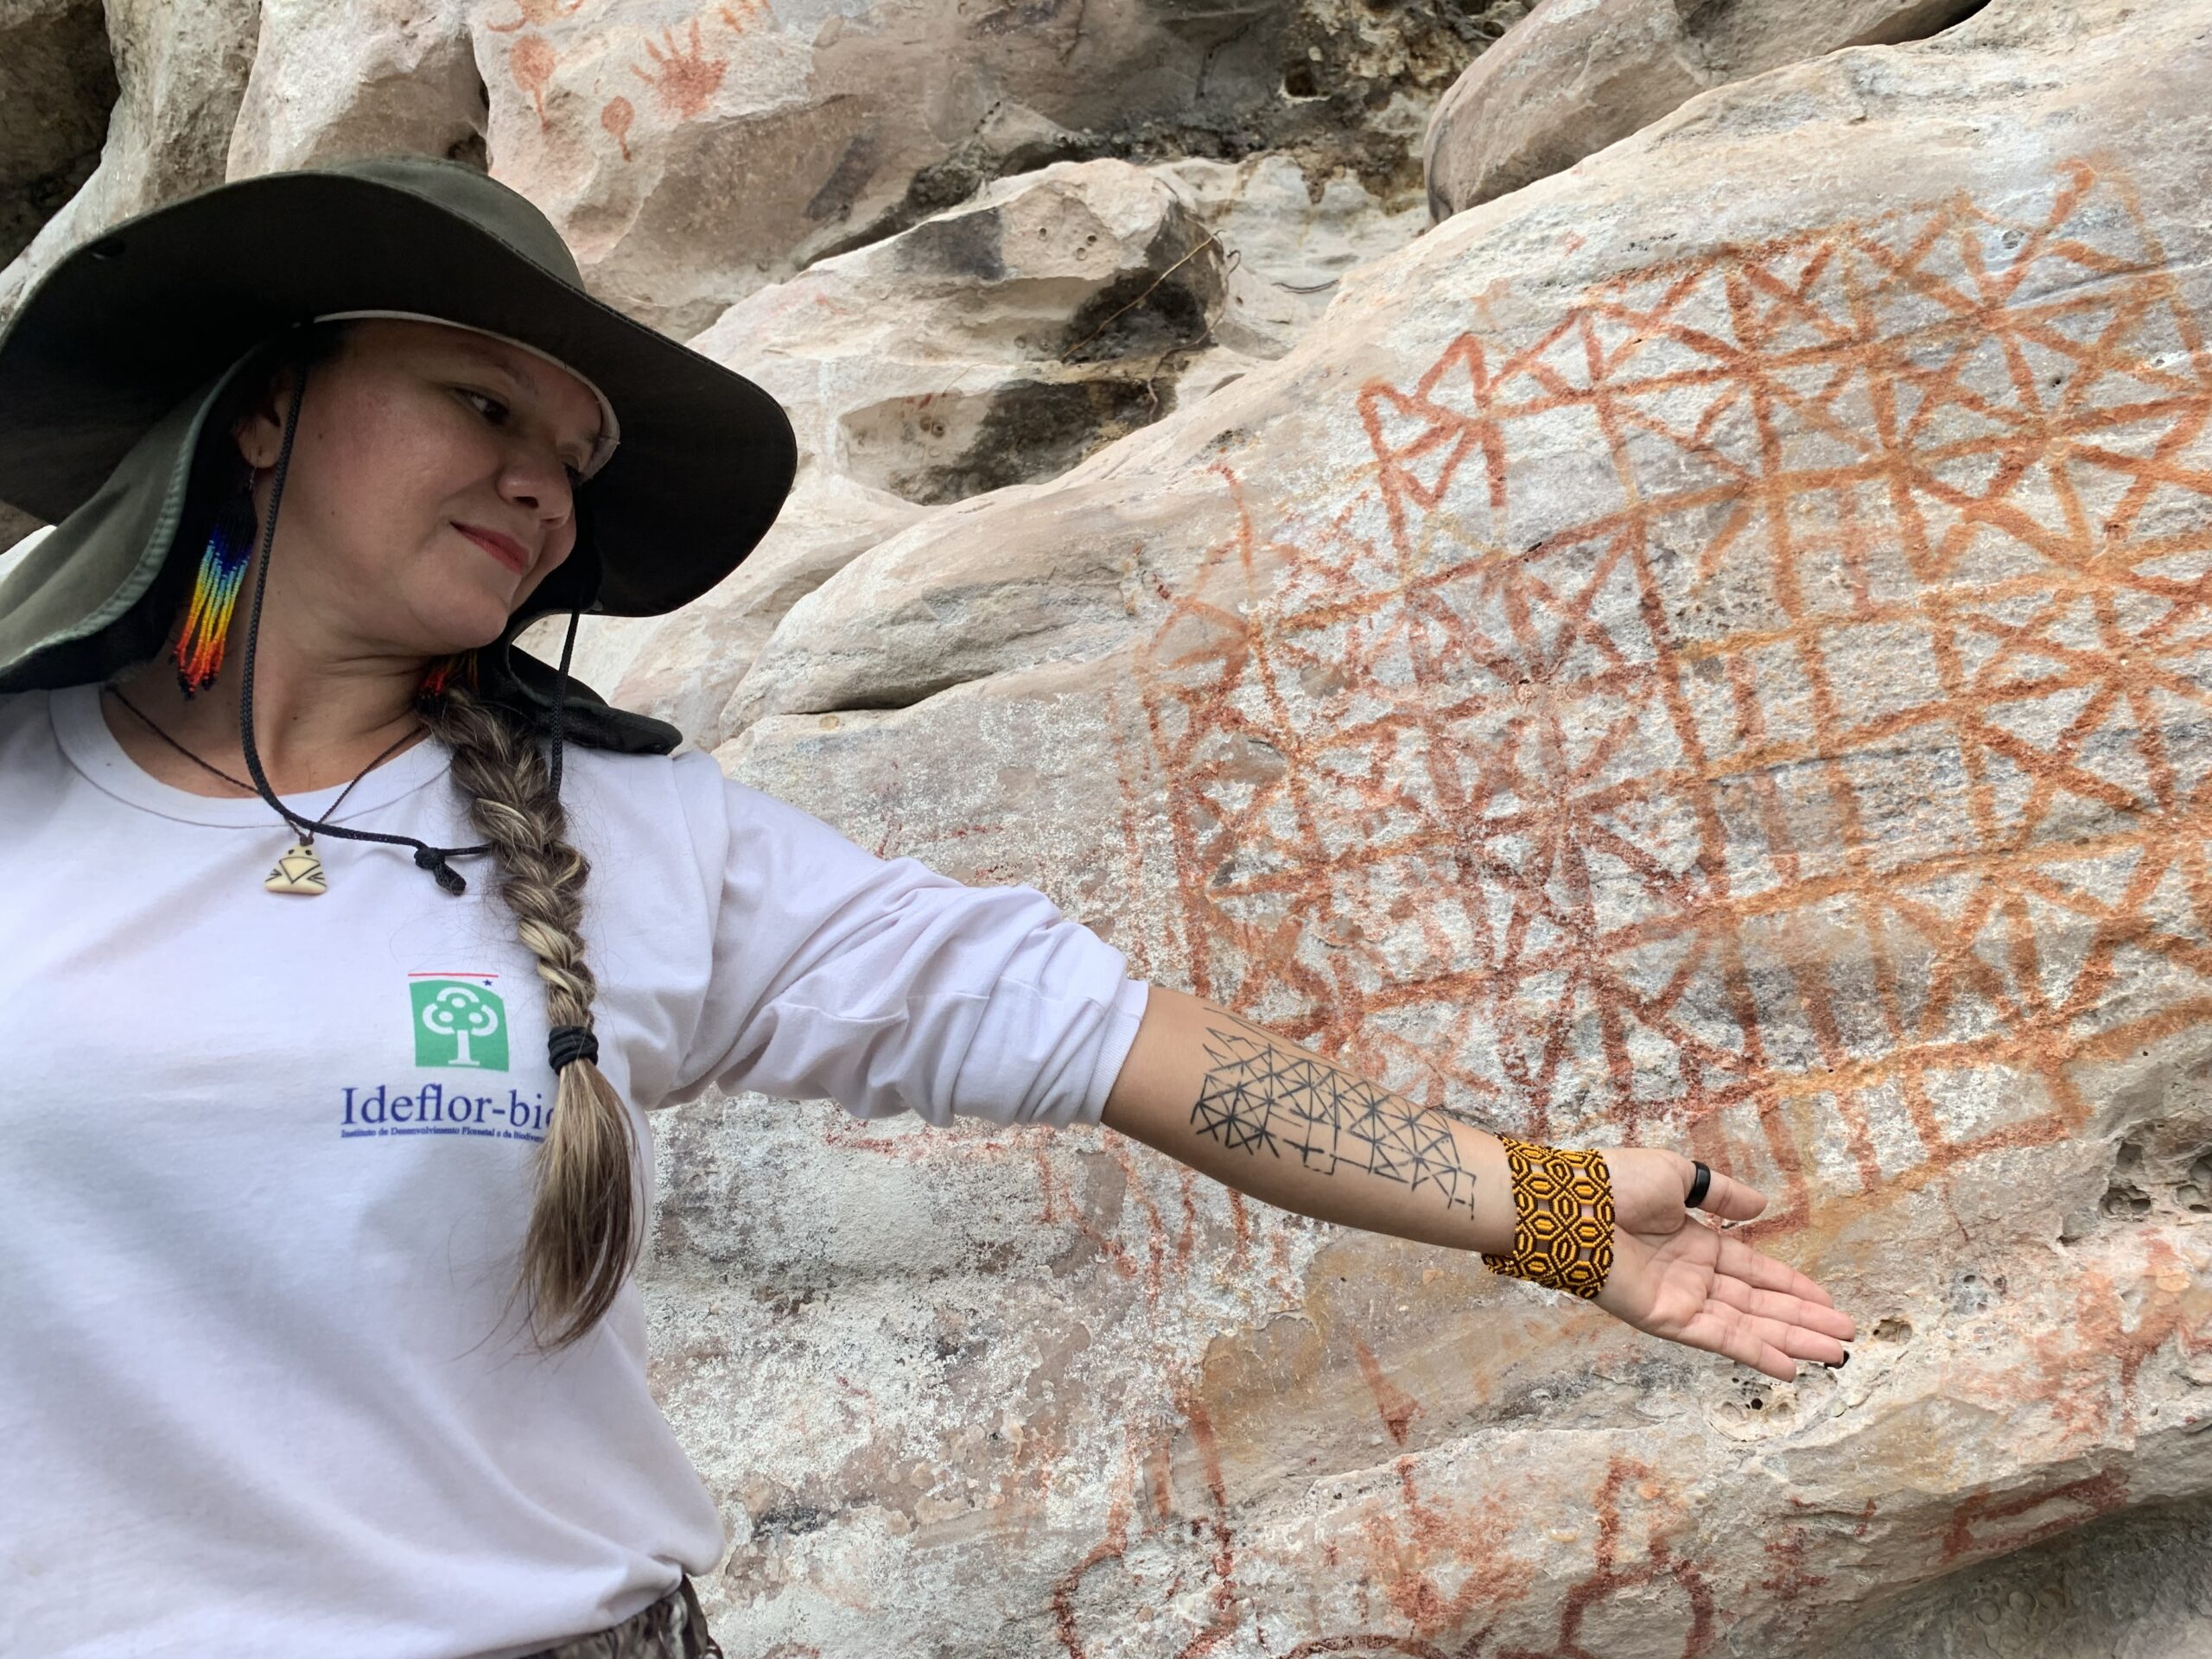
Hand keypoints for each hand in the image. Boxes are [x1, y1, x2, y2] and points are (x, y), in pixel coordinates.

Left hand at [1591, 1148, 1854, 1380]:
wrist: (1570, 1205)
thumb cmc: (1615, 1183)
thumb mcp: (1677, 1175)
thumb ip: (1719, 1194)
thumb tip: (1761, 1205)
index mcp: (1694, 1242)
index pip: (1753, 1270)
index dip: (1791, 1286)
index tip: (1828, 1300)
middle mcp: (1692, 1276)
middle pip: (1759, 1304)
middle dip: (1803, 1320)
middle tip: (1846, 1336)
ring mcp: (1680, 1300)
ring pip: (1748, 1325)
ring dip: (1792, 1339)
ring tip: (1836, 1354)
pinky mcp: (1666, 1319)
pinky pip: (1719, 1339)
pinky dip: (1754, 1352)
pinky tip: (1789, 1366)